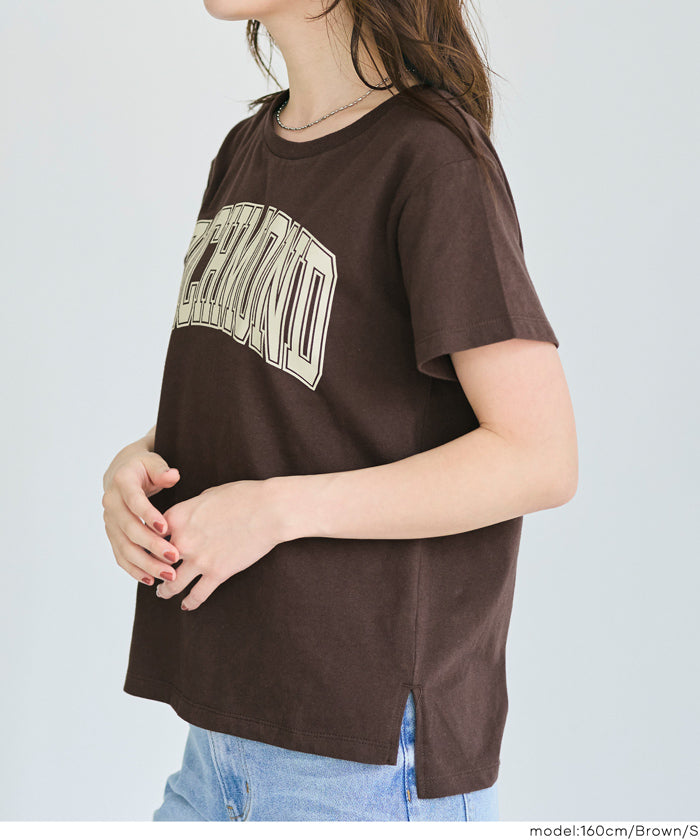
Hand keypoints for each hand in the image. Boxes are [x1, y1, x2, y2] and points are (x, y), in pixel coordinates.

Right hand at [102, 446, 182, 585]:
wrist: (122, 472)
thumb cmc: (144, 467)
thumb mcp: (153, 462)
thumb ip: (162, 469)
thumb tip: (172, 476)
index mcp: (122, 482)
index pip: (134, 501)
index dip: (148, 515)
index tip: (166, 529)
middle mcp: (111, 504)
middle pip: (129, 529)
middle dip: (152, 545)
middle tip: (175, 557)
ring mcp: (110, 522)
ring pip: (125, 547)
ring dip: (146, 563)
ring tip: (167, 574)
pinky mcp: (112, 535)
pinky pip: (120, 556)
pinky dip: (134, 569)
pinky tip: (150, 579)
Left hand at [155, 480, 281, 610]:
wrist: (269, 509)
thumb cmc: (243, 496)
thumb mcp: (208, 494)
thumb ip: (190, 509)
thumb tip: (186, 516)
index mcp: (177, 516)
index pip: (150, 535)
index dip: (147, 542)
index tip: (147, 548)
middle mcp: (182, 540)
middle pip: (154, 562)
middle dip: (151, 569)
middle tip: (150, 574)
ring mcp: (199, 559)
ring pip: (171, 584)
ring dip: (164, 591)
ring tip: (163, 593)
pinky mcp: (217, 573)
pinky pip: (197, 595)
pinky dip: (189, 602)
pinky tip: (186, 605)